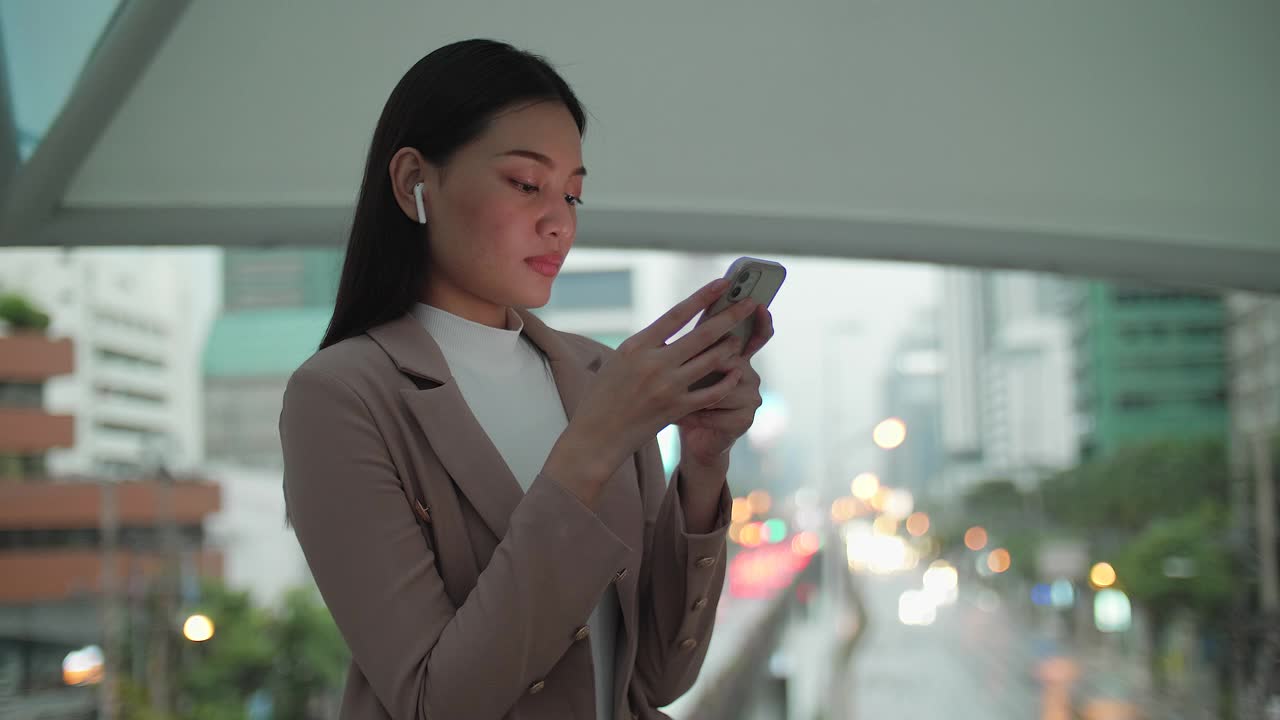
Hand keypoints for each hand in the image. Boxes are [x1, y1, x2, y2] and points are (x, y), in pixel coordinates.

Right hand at [554, 279, 760, 484]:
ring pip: (711, 361)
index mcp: (636, 346)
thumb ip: (648, 345)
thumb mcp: (620, 361)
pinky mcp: (676, 409)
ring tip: (738, 340)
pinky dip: (727, 381)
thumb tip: (675, 330)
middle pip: (702, 334)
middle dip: (730, 316)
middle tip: (750, 304)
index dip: (703, 296)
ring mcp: (667, 387)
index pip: (677, 314)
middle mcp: (653, 363)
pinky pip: (712, 392)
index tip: (723, 283)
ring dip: (729, 348)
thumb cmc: (604, 396)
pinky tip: (736, 373)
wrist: (595, 436)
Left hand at [677, 304, 774, 466]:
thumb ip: (696, 341)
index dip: (761, 320)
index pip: (757, 334)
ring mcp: (751, 397)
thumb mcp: (690, 364)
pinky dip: (694, 414)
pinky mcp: (744, 420)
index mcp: (739, 356)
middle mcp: (750, 374)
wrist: (692, 435)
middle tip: (687, 368)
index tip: (758, 304)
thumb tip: (691, 308)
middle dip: (710, 363)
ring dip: (696, 394)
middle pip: (734, 358)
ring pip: (726, 386)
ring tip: (674, 398)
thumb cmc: (687, 394)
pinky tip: (679, 416)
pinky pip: (717, 411)